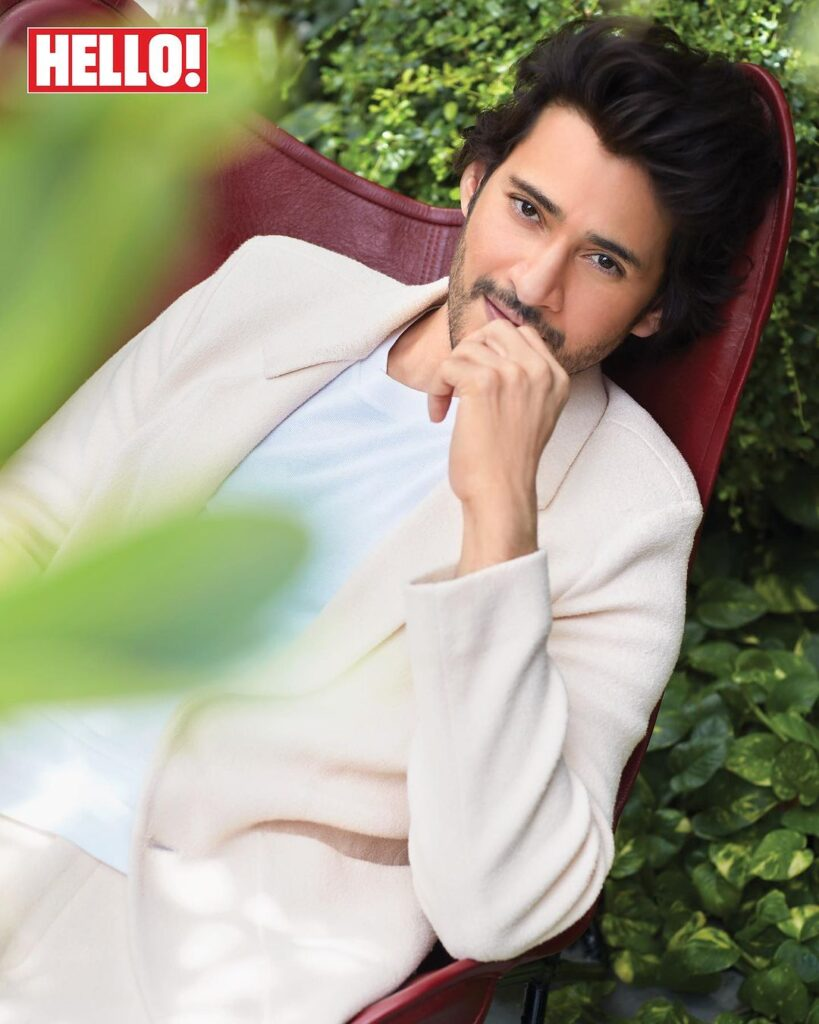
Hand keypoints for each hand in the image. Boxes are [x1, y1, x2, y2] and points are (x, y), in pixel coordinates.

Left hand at [427, 319, 570, 570]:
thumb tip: (486, 351)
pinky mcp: (483, 383)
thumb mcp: (533, 413)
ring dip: (448, 375)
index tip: (477, 379)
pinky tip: (440, 415)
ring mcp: (513, 374)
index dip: (491, 349)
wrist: (501, 493)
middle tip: (458, 383)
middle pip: (494, 330)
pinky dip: (436, 389)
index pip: (523, 334)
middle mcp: (540, 370)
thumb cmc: (508, 462)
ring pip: (465, 348)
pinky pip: (447, 366)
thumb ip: (523, 381)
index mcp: (556, 377)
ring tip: (447, 406)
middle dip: (469, 352)